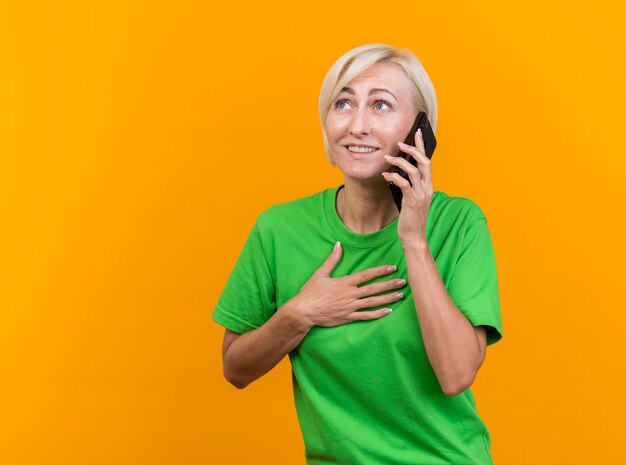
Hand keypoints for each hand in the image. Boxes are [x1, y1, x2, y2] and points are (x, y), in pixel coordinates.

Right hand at [287, 242, 405, 327]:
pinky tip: (388, 311)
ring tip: (400, 295)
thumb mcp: (320, 274)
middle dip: (389, 284)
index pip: (366, 275)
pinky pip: (366, 316)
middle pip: (374, 288)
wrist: (304, 311)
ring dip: (388, 298)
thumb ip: (332, 259)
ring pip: (373, 302)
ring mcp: (350, 307)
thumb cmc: (310, 292)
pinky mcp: (348, 317)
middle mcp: (350, 294)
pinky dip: (378, 314)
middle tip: (403, 282)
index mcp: (345, 282)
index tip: (392, 268)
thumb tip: (338, 244)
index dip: (380, 271)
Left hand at [382, 128, 433, 245]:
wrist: (414, 236)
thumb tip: (398, 172)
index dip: (423, 146)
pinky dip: (394, 177)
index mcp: (428, 186)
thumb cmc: (411, 218)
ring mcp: (421, 194)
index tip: (418, 133)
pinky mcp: (412, 201)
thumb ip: (410, 185)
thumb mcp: (412, 198)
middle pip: (424, 162)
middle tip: (400, 142)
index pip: (427, 161)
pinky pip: (404, 184)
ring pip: (413, 170)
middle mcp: (427, 188)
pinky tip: (385, 175)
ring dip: (400, 162)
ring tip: (387, 158)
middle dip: (413, 149)